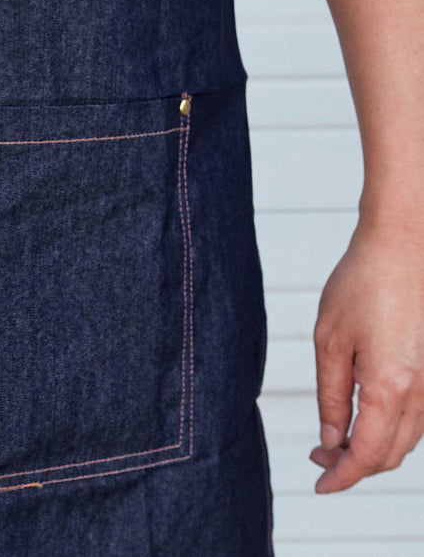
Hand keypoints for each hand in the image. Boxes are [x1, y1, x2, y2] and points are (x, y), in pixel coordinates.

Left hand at [310, 217, 423, 491]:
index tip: (319, 485)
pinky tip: (365, 417)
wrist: (404, 248)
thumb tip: (331, 439)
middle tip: (319, 460)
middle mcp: (422, 393)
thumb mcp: (329, 340)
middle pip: (390, 454)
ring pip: (407, 439)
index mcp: (390, 387)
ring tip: (336, 441)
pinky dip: (392, 429)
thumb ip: (332, 395)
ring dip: (374, 448)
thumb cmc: (362, 284)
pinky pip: (418, 418)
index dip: (342, 477)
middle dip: (354, 466)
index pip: (366, 454)